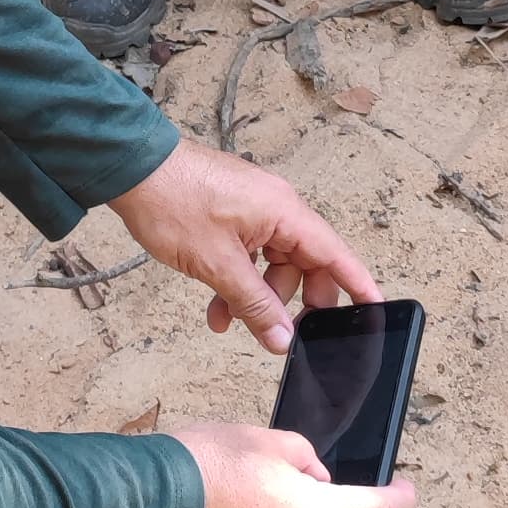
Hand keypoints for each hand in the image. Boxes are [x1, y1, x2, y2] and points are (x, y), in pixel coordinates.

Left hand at [106, 141, 376, 351]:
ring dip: (254, 296)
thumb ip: (254, 304)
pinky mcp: (232, 212)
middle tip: (282, 334)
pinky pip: (250, 253)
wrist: (131, 168)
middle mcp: (277, 207)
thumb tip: (282, 338)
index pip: (334, 254)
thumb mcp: (217, 265)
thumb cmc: (173, 202)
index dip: (357, 285)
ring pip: (273, 264)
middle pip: (304, 263)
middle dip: (291, 301)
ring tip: (227, 321)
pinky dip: (237, 280)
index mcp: (284, 212)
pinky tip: (216, 306)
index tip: (375, 310)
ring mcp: (254, 208)